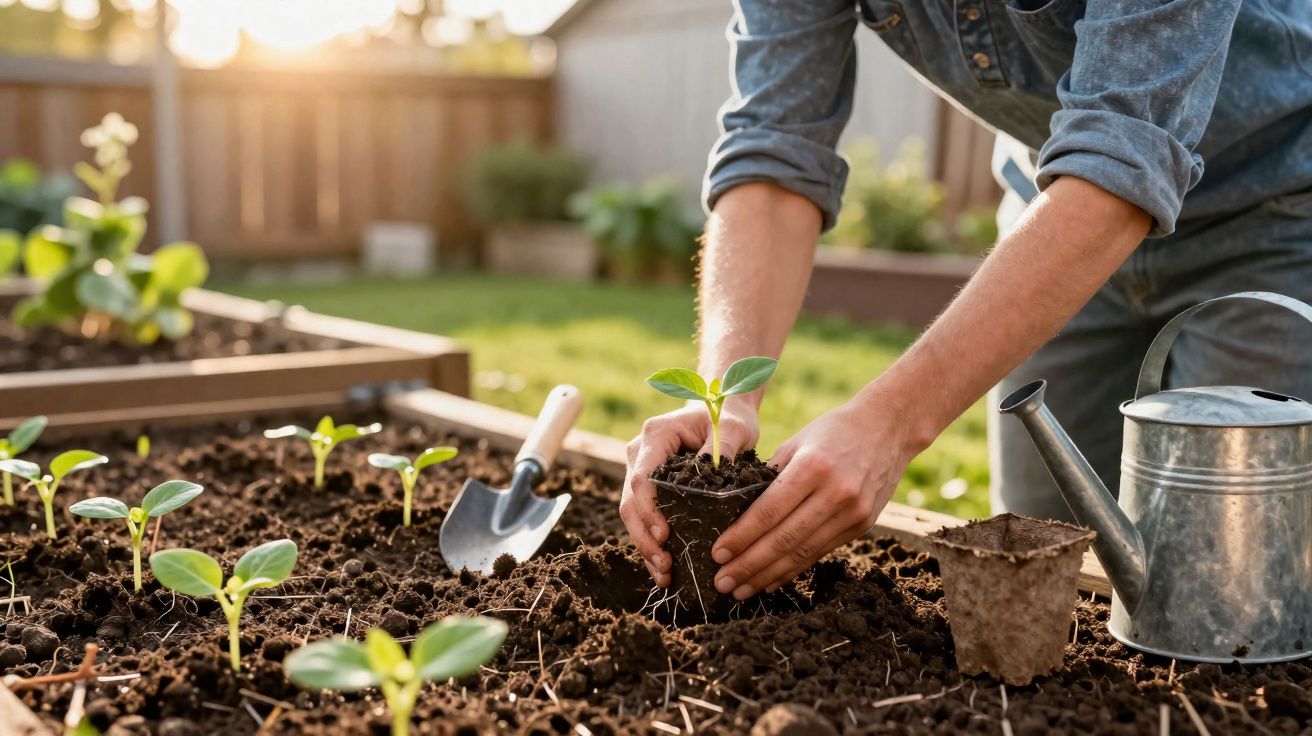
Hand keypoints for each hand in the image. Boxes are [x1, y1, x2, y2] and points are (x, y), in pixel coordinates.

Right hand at [620, 403, 758, 585]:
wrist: (722, 410)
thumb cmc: (728, 418)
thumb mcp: (732, 428)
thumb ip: (723, 449)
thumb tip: (715, 481)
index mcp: (656, 435)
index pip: (642, 478)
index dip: (649, 510)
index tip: (665, 535)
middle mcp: (640, 453)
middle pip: (631, 501)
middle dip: (644, 537)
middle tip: (664, 566)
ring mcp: (641, 470)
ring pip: (632, 514)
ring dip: (645, 546)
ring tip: (664, 575)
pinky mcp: (650, 487)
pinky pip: (644, 517)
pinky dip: (651, 542)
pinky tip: (663, 569)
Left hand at [711, 393, 913, 599]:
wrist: (889, 428)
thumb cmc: (833, 431)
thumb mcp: (797, 443)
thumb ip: (770, 479)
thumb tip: (738, 516)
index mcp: (812, 467)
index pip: (768, 512)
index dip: (741, 537)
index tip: (717, 554)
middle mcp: (835, 493)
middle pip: (784, 540)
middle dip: (748, 565)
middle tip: (722, 582)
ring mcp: (852, 513)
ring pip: (802, 553)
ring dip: (768, 575)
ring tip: (741, 590)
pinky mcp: (862, 525)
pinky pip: (820, 552)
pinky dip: (793, 569)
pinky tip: (771, 580)